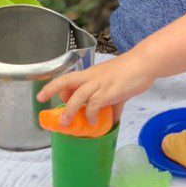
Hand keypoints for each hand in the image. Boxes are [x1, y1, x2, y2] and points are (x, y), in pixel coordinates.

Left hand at [36, 52, 155, 125]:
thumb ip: (114, 103)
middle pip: (66, 80)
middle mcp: (92, 77)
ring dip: (70, 110)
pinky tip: (92, 121)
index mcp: (91, 74)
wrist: (145, 63)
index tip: (58, 98)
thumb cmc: (131, 72)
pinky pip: (95, 104)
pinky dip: (91, 114)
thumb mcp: (118, 87)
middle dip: (51, 89)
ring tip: (66, 123)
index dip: (60, 88)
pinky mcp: (109, 92)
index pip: (70, 78)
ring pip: (78, 95)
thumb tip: (113, 119)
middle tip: (40, 98)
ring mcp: (100, 84)